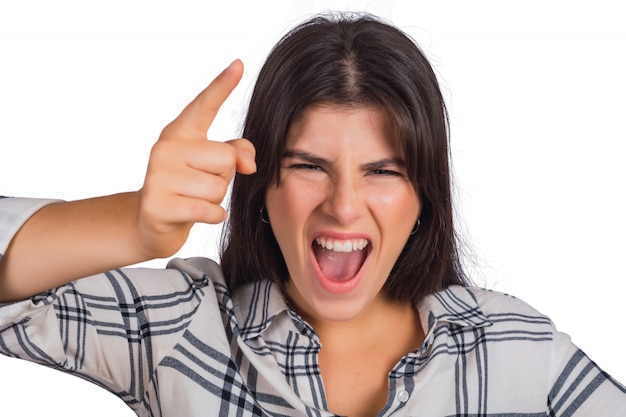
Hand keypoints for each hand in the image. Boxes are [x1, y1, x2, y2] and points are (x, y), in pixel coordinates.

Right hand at [137, 60, 255, 257]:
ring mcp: (157, 176)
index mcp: (180, 132)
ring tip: (194, 198)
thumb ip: (238, 153)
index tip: (239, 64)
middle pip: (226, 159)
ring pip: (218, 188)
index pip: (204, 105)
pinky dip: (212, 216)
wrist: (153, 222)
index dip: (222, 85)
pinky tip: (196, 213)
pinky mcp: (158, 205)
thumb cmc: (189, 188)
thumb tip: (249, 164)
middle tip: (200, 184)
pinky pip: (210, 210)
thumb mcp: (214, 166)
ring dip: (216, 199)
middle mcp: (165, 148)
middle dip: (223, 178)